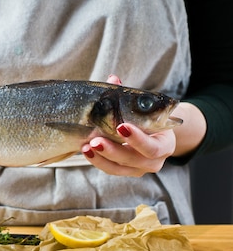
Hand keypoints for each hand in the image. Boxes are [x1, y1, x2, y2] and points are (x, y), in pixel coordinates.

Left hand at [81, 75, 205, 176]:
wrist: (155, 135)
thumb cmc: (149, 120)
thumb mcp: (145, 110)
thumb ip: (129, 97)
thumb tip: (113, 79)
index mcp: (165, 145)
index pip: (152, 146)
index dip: (137, 139)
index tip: (121, 126)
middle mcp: (154, 161)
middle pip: (133, 159)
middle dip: (113, 150)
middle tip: (95, 140)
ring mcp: (140, 169)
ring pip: (119, 168)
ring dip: (101, 158)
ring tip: (85, 146)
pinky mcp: (126, 172)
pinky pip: (111, 169)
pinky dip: (98, 161)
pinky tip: (86, 150)